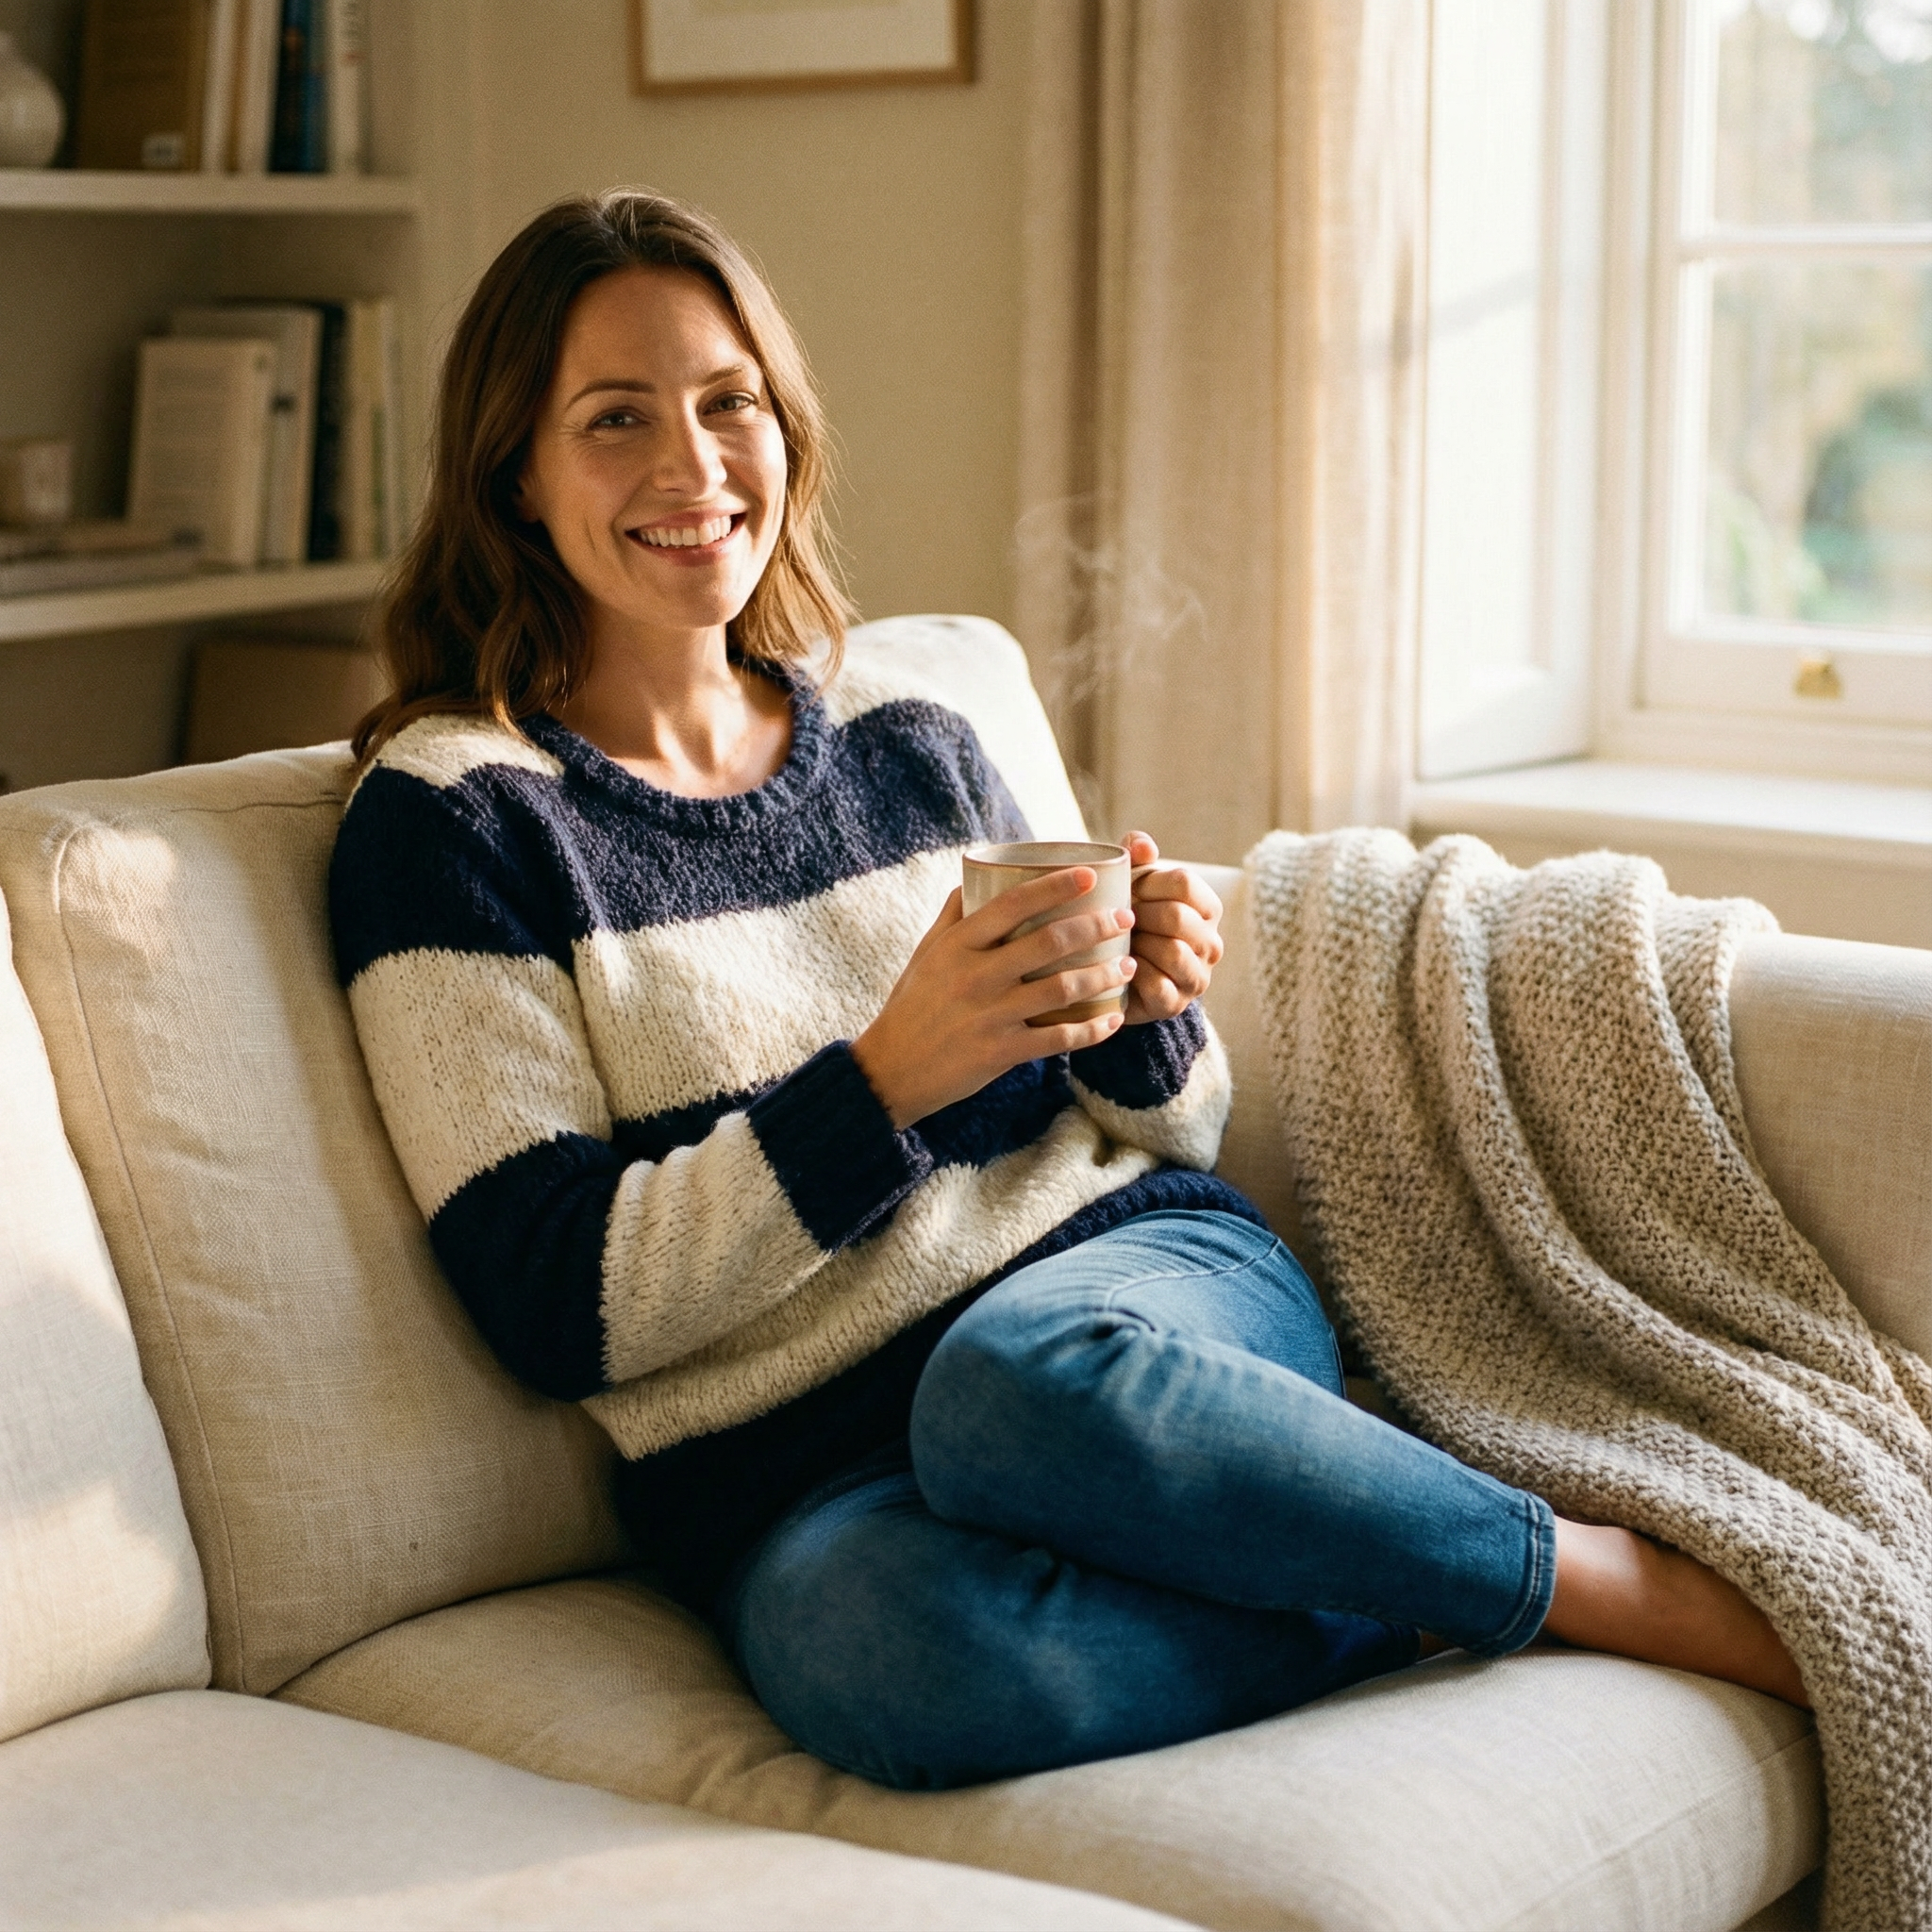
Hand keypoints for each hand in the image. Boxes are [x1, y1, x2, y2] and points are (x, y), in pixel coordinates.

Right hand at [851, 867, 1139, 1128]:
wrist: (891, 1070)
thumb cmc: (912, 1004)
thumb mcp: (926, 953)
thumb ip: (953, 915)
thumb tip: (975, 874)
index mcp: (958, 945)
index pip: (1013, 903)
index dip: (1055, 886)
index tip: (1090, 874)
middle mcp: (975, 975)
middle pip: (1048, 942)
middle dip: (1096, 926)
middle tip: (1125, 918)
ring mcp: (990, 1015)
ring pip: (1061, 988)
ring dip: (1102, 975)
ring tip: (1128, 965)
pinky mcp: (1001, 1052)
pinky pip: (1057, 1039)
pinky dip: (1091, 1030)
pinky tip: (1112, 1020)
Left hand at [1119, 830, 1222, 1024]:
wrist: (1113, 974)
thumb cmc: (1126, 918)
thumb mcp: (1130, 881)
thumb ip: (1136, 853)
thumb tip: (1143, 846)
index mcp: (1207, 907)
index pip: (1183, 882)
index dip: (1146, 883)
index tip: (1125, 890)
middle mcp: (1211, 942)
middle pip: (1176, 917)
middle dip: (1138, 915)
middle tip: (1115, 920)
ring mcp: (1197, 976)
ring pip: (1172, 952)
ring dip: (1137, 945)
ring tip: (1118, 943)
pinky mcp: (1176, 1004)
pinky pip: (1158, 985)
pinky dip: (1133, 975)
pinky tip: (1119, 967)